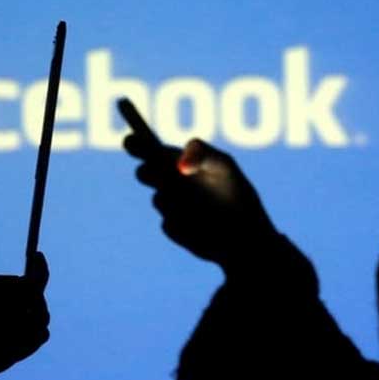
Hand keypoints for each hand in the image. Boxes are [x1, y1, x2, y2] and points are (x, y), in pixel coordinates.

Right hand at [124, 136, 276, 267]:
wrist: (248, 237)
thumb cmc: (237, 194)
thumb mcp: (224, 167)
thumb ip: (203, 154)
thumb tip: (180, 164)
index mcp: (178, 162)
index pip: (148, 148)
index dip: (135, 143)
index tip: (130, 141)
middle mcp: (170, 182)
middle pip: (145, 172)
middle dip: (148, 172)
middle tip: (162, 174)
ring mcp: (170, 206)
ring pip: (159, 200)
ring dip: (176, 201)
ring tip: (205, 206)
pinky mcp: (174, 228)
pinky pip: (169, 224)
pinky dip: (186, 223)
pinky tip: (205, 226)